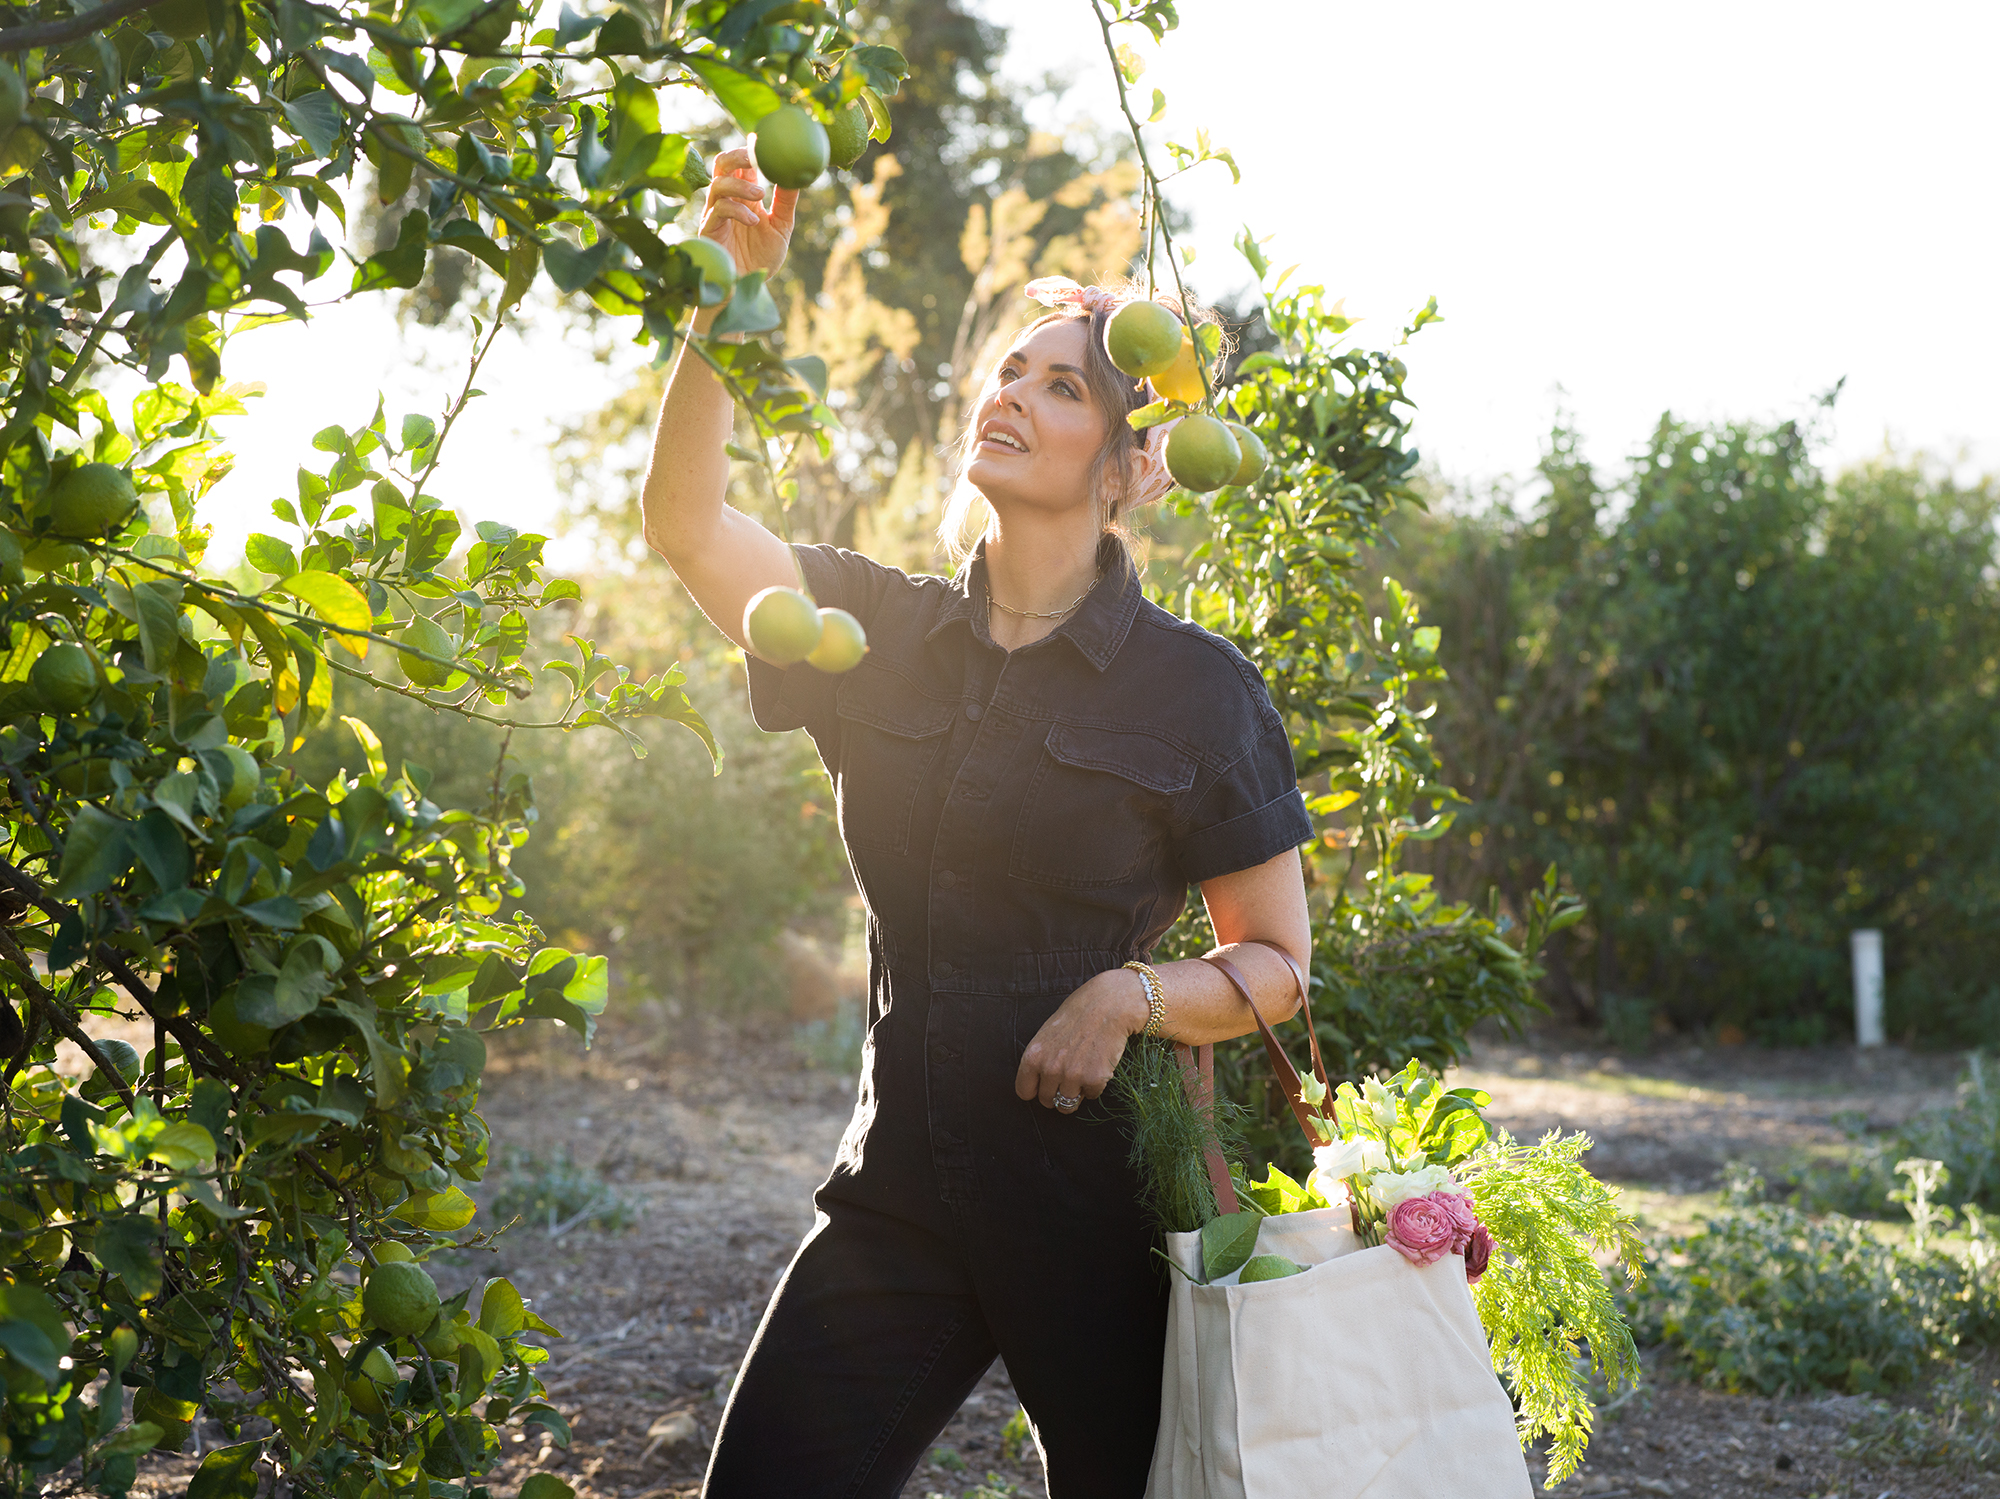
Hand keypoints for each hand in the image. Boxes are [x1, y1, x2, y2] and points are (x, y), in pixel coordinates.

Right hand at [697, 146, 797, 280]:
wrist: (747, 288)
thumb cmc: (761, 257)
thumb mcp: (781, 227)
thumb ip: (786, 201)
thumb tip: (798, 173)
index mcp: (744, 195)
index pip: (742, 164)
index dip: (750, 149)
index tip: (764, 140)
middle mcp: (727, 199)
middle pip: (722, 164)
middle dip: (737, 155)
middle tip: (755, 157)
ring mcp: (715, 213)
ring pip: (718, 183)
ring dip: (740, 185)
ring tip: (760, 195)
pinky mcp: (709, 230)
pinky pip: (718, 209)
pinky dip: (737, 210)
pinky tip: (754, 221)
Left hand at [1015, 969, 1148, 1111]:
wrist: (1109, 1006)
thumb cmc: (1078, 1015)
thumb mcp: (1046, 1034)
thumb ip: (1040, 1059)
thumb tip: (1038, 1084)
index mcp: (1033, 1057)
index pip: (1024, 1092)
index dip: (1036, 1089)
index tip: (1044, 1085)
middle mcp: (1050, 1069)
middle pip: (1047, 1101)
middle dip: (1057, 1093)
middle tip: (1069, 1075)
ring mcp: (1072, 1076)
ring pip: (1068, 1104)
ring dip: (1076, 1092)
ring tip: (1083, 1070)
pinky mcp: (1094, 1080)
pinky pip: (1091, 1095)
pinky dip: (1096, 1085)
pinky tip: (1098, 1064)